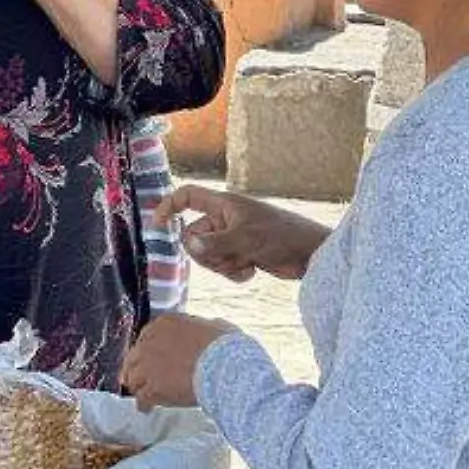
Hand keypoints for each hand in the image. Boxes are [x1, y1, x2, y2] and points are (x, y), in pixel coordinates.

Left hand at [122, 313, 239, 409]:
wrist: (224, 366)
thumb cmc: (224, 345)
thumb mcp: (211, 326)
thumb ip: (199, 331)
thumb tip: (205, 335)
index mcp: (163, 324)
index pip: (146, 337)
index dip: (149, 351)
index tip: (152, 358)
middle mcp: (149, 343)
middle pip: (133, 358)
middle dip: (136, 368)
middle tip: (141, 378)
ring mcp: (148, 366)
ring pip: (133, 379)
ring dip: (138, 386)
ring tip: (141, 395)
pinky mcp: (152, 388)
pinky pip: (142, 399)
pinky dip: (144, 404)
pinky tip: (146, 408)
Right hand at [155, 185, 330, 282]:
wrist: (310, 254)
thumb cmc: (281, 236)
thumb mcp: (246, 239)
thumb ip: (215, 243)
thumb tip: (187, 243)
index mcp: (223, 205)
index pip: (188, 197)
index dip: (169, 206)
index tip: (157, 225)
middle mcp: (224, 220)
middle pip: (193, 236)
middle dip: (207, 253)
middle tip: (229, 256)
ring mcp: (232, 238)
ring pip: (207, 255)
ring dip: (223, 264)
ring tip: (246, 262)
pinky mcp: (241, 254)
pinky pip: (222, 266)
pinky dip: (233, 271)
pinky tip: (252, 271)